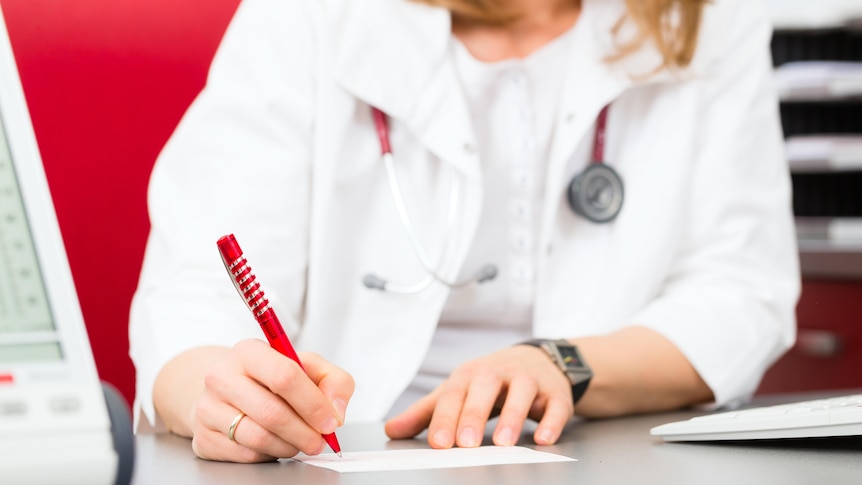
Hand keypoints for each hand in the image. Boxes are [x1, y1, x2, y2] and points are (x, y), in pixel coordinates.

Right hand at [189, 339, 353, 461]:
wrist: (224, 391)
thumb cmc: (270, 379)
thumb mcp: (306, 367)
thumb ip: (333, 381)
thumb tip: (336, 411)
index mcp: (249, 351)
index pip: (285, 376)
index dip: (313, 404)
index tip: (330, 422)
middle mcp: (222, 376)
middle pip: (272, 412)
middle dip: (304, 432)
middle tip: (319, 441)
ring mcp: (207, 408)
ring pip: (258, 438)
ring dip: (289, 446)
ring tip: (300, 442)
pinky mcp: (203, 437)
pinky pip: (245, 455)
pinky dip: (269, 454)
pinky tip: (276, 444)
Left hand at [384, 344, 573, 447]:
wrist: (538, 361)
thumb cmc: (490, 382)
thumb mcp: (457, 391)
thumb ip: (426, 412)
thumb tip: (391, 430)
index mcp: (470, 374)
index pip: (454, 394)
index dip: (445, 417)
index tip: (437, 442)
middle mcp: (499, 373)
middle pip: (485, 387)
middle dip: (474, 414)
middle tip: (465, 443)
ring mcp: (529, 380)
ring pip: (521, 392)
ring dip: (512, 416)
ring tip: (503, 443)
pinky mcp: (555, 393)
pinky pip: (555, 405)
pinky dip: (551, 421)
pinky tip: (543, 438)